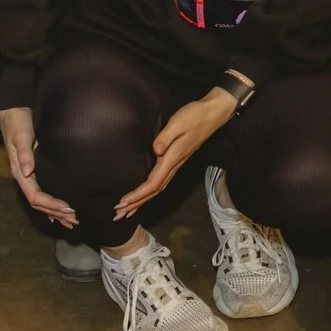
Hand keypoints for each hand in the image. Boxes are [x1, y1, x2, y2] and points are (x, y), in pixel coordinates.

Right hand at [0, 107, 76, 226]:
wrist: (14, 109)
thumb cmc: (17, 122)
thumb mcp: (20, 135)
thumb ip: (24, 152)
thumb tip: (28, 171)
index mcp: (20, 171)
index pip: (35, 197)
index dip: (51, 205)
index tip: (69, 209)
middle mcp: (24, 176)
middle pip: (39, 203)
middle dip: (56, 212)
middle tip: (75, 219)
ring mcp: (29, 173)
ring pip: (41, 199)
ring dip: (55, 211)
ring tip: (71, 220)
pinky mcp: (34, 168)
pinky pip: (43, 191)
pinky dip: (52, 203)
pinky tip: (60, 209)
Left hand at [114, 89, 237, 218]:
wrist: (211, 115)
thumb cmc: (193, 117)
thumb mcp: (178, 123)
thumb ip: (165, 137)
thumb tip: (155, 151)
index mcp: (171, 159)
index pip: (153, 184)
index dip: (137, 195)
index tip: (122, 203)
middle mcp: (173, 165)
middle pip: (153, 191)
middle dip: (136, 204)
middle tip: (118, 214)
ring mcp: (175, 164)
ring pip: (157, 188)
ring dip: (142, 201)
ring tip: (127, 210)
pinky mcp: (175, 161)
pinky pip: (160, 181)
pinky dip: (149, 192)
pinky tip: (144, 194)